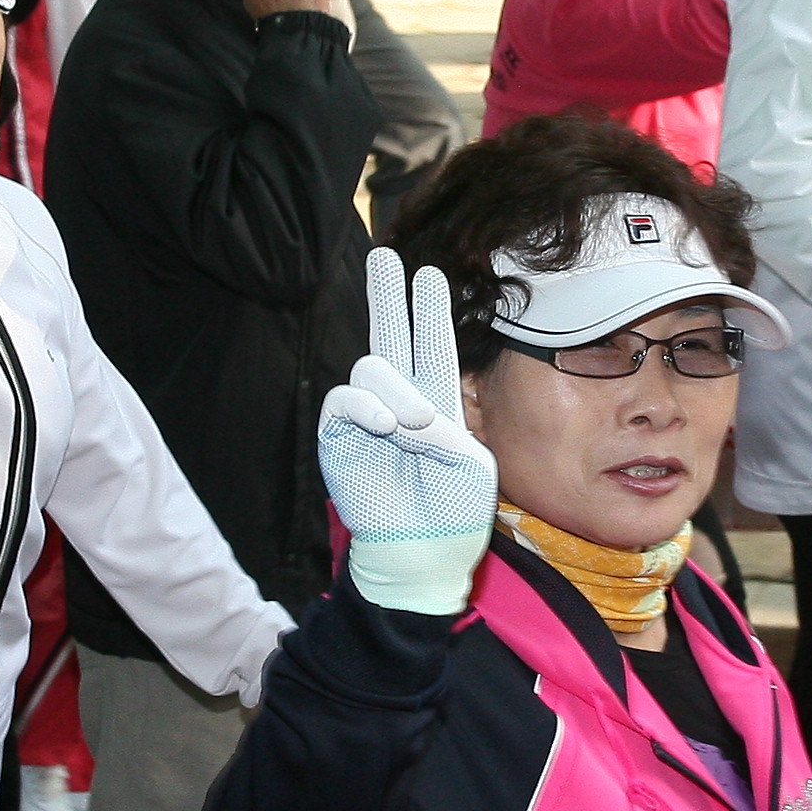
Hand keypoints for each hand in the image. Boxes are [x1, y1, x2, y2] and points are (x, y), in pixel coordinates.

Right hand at [317, 249, 496, 616]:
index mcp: (438, 403)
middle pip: (390, 335)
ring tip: (415, 424)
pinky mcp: (340, 436)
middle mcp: (401, 401)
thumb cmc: (452, 515)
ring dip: (398, 389)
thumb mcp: (471, 464)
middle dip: (387, 295)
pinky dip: (366, 404)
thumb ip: (448, 426)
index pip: (433, 346)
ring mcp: (368, 417)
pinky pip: (345, 399)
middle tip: (382, 255)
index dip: (429, 311)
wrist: (420, 555)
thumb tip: (414, 407)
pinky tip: (386, 423)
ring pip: (373, 366)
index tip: (430, 273)